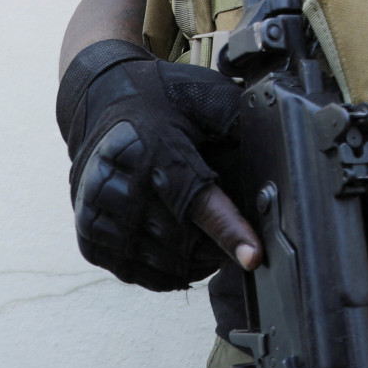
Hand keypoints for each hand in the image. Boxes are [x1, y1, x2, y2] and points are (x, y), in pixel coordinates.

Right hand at [57, 39, 262, 291]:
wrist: (100, 98)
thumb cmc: (161, 98)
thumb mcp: (205, 94)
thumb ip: (238, 121)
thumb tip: (279, 148)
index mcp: (152, 148)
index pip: (196, 199)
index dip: (228, 230)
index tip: (253, 256)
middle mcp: (117, 182)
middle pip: (179, 241)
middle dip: (216, 249)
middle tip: (238, 242)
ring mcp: (97, 213)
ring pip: (157, 263)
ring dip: (193, 265)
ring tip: (211, 249)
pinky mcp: (88, 234)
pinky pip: (134, 273)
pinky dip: (163, 272)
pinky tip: (180, 256)